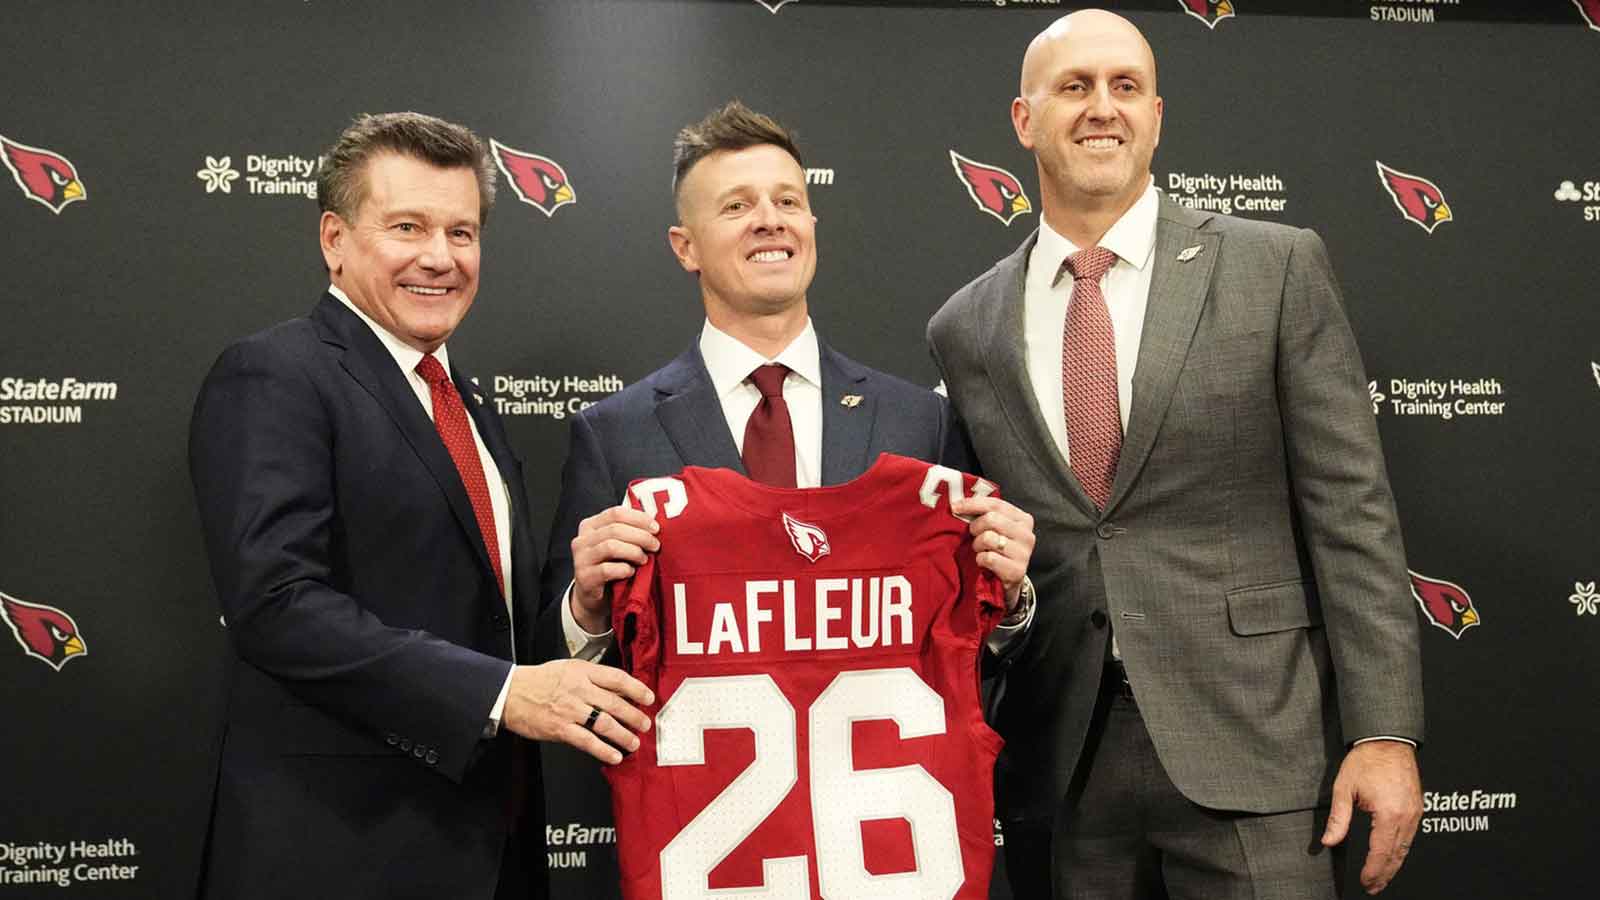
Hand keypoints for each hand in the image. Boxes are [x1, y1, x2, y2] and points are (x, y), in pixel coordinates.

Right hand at [501, 659, 653, 764]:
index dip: (636, 689)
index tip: (648, 698)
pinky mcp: (560, 728)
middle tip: (645, 724)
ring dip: (623, 735)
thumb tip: (620, 690)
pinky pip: (587, 741)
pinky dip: (603, 750)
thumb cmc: (540, 681)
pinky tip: (614, 756)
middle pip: (615, 703)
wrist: (510, 693)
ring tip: (634, 742)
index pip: (617, 678)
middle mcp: (578, 689)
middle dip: (634, 715)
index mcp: (582, 672)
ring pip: (604, 723)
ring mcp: (570, 710)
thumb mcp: (569, 669)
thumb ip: (593, 678)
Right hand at [570, 505, 659, 632]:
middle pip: (615, 529)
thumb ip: (629, 532)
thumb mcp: (617, 545)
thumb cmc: (610, 566)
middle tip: (655, 546)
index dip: (639, 518)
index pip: (616, 513)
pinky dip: (624, 569)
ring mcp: (581, 558)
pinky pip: (607, 569)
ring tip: (644, 559)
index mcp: (591, 525)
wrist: (593, 596)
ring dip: (633, 552)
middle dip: (641, 536)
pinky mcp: (584, 577)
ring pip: (611, 546)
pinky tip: (631, 572)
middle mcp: (582, 539)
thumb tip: (655, 525)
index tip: (656, 528)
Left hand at [951, 495, 1035, 611]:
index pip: (996, 504)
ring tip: (981, 550)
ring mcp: (1024, 553)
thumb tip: (958, 504)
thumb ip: (985, 515)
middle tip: (974, 535)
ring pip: (988, 538)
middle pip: (991, 519)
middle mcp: (1027, 534)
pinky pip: (988, 558)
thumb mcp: (996, 529)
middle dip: (975, 527)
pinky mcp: (1017, 570)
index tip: (955, 506)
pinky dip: (980, 560)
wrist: (1009, 580)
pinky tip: (984, 563)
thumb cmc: (999, 551)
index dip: (973, 504)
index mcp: (1023, 520)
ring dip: (978, 545)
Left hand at [1321, 740, 1422, 893]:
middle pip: (1397, 855)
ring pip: (1406, 848)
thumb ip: (1339, 818)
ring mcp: (1415, 812)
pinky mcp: (1417, 808)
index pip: (1380, 852)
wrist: (1387, 740)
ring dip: (1394, 865)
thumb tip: (1329, 840)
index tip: (1365, 882)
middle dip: (1385, 874)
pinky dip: (1402, 850)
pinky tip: (1394, 856)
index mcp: (1388, 813)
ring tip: (1382, 878)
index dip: (1372, 870)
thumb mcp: (1344, 788)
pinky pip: (1411, 836)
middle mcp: (1406, 816)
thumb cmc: (1366, 760)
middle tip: (1373, 887)